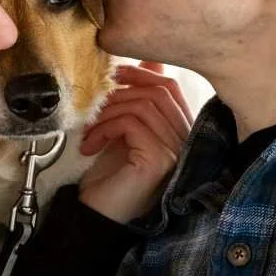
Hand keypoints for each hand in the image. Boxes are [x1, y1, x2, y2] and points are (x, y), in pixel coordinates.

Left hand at [78, 62, 192, 222]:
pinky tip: (91, 145)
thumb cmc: (109, 176)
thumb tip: (146, 59)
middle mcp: (185, 141)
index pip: (171, 86)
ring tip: (89, 130)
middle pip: (160, 90)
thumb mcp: (122, 129)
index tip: (113, 74)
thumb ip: (136, 101)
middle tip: (95, 99)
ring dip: (108, 111)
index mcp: (180, 131)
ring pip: (144, 104)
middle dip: (123, 87)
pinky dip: (106, 127)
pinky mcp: (159, 160)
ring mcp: (176, 151)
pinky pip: (133, 123)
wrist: (97, 216)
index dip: (142, 72)